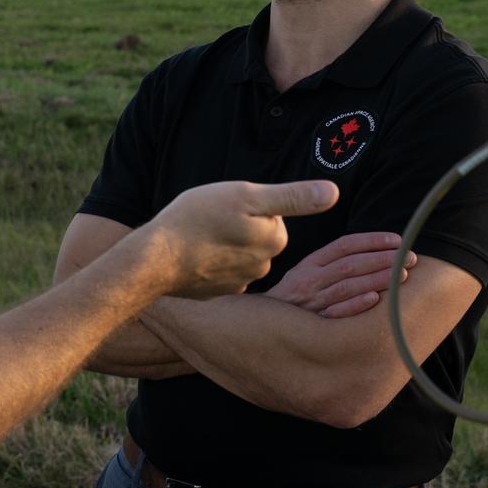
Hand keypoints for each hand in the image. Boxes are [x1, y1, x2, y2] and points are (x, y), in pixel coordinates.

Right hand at [143, 180, 339, 299]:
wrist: (155, 260)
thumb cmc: (197, 220)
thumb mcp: (246, 196)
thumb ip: (293, 196)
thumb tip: (333, 193)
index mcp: (274, 240)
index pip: (273, 216)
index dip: (251, 206)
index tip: (229, 207)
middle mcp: (263, 266)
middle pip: (257, 237)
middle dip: (240, 227)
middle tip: (212, 219)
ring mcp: (239, 284)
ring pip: (238, 255)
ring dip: (224, 246)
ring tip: (199, 237)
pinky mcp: (217, 294)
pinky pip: (220, 274)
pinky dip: (210, 265)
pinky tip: (192, 257)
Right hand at [265, 231, 415, 317]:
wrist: (260, 328)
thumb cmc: (292, 301)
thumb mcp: (303, 275)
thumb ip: (330, 264)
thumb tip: (374, 254)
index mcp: (308, 265)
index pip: (343, 246)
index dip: (372, 240)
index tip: (397, 241)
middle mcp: (308, 280)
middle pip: (350, 264)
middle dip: (383, 259)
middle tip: (409, 258)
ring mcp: (309, 303)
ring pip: (346, 286)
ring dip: (376, 279)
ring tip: (403, 275)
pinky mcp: (311, 324)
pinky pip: (335, 313)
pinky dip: (355, 305)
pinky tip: (375, 298)